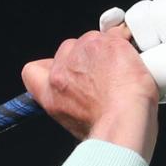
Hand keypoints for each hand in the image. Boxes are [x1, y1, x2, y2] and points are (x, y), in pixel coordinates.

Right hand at [21, 26, 158, 160]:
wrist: (125, 122)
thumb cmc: (109, 130)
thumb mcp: (78, 125)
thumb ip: (73, 102)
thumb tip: (87, 94)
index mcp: (51, 95)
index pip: (32, 71)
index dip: (47, 67)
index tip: (64, 73)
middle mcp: (61, 72)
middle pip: (68, 49)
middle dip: (85, 58)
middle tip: (104, 75)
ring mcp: (82, 53)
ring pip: (92, 40)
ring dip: (105, 51)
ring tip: (121, 72)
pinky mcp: (104, 43)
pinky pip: (115, 35)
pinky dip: (124, 45)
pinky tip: (132, 61)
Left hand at [100, 0, 165, 120]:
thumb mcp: (132, 70)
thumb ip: (112, 56)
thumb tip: (96, 39)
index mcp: (141, 46)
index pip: (124, 23)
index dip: (117, 20)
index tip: (113, 19)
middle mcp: (159, 32)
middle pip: (141, 11)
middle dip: (147, 28)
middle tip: (155, 45)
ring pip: (161, 4)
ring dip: (165, 22)